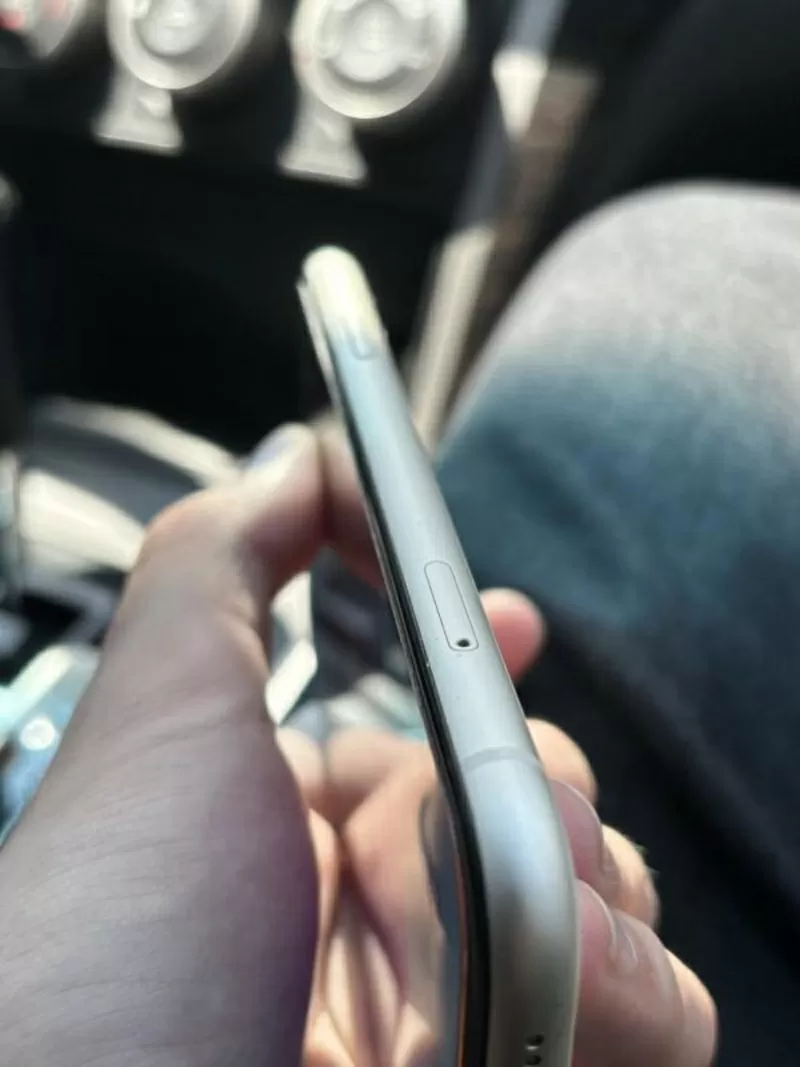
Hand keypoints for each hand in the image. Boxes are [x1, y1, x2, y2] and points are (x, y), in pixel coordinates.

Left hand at [0, 424, 716, 1066]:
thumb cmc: (103, 946)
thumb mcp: (156, 718)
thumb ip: (223, 565)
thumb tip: (295, 459)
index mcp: (311, 826)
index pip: (434, 730)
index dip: (487, 666)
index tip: (511, 624)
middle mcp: (387, 916)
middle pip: (540, 809)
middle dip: (549, 784)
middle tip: (517, 802)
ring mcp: (456, 1007)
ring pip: (613, 908)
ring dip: (596, 892)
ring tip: (531, 915)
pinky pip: (646, 1018)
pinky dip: (630, 992)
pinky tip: (561, 999)